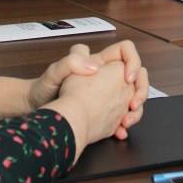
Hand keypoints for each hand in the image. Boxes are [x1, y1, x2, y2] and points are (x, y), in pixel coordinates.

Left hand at [27, 41, 147, 138]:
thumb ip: (72, 62)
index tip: (126, 78)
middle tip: (132, 104)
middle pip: (137, 75)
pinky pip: (123, 115)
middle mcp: (106, 77)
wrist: (41, 113)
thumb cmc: (43, 89)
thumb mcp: (54, 72)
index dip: (132, 61)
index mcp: (98, 62)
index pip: (126, 51)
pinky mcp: (105, 112)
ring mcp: (107, 95)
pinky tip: (119, 131)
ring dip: (136, 110)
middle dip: (141, 90)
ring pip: (133, 97)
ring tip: (126, 122)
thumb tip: (95, 66)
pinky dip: (125, 124)